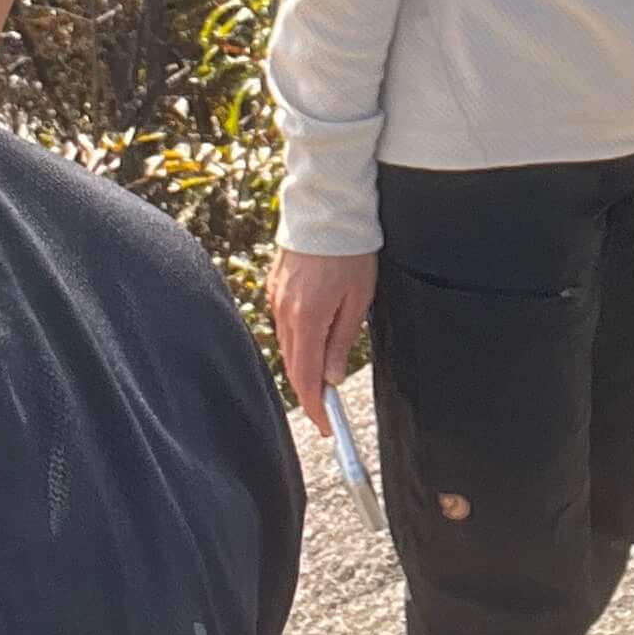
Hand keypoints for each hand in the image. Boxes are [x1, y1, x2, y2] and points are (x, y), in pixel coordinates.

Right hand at [268, 247, 379, 424]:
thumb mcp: (358, 298)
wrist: (326, 208)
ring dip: (303, 365)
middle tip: (327, 408)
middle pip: (293, 366)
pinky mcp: (275, 286)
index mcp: (308, 318)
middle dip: (309, 390)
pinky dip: (297, 341)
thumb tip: (332, 376)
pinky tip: (311, 340)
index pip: (307, 377)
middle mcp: (285, 312)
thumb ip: (342, 340)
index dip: (315, 407)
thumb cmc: (350, 250)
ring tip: (323, 377)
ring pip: (287, 346)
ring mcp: (276, 298)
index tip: (325, 426)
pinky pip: (283, 324)